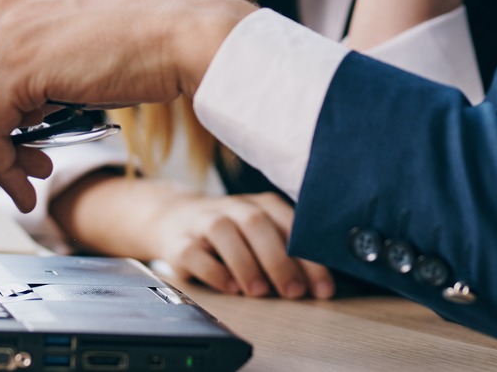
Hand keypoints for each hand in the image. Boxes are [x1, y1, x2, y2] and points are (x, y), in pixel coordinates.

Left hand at [0, 0, 254, 211]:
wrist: (182, 33)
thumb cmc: (146, 39)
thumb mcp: (76, 37)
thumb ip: (34, 60)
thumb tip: (11, 116)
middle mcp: (3, 9)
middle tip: (11, 159)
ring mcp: (9, 36)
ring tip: (28, 179)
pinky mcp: (22, 69)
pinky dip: (3, 167)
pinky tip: (30, 183)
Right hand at [146, 191, 334, 299]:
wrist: (174, 218)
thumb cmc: (232, 233)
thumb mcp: (262, 234)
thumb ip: (288, 252)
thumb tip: (319, 285)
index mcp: (261, 205)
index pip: (290, 224)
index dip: (308, 257)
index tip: (322, 287)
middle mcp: (234, 207)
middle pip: (256, 223)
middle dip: (279, 260)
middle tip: (294, 291)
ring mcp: (204, 221)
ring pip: (223, 232)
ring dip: (245, 263)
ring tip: (260, 291)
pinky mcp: (179, 242)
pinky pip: (194, 252)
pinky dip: (214, 271)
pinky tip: (230, 287)